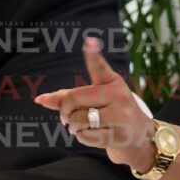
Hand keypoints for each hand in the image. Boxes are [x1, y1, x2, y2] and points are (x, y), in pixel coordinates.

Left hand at [35, 37, 156, 171]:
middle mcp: (118, 95)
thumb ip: (67, 97)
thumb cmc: (111, 113)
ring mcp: (120, 115)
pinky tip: (92, 135)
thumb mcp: (94, 100)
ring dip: (72, 126)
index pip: (99, 67)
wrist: (140, 137)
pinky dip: (81, 137)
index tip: (89, 41)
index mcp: (112, 81)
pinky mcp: (119, 135)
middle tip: (66, 117)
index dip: (93, 54)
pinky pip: (84, 136)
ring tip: (82, 126)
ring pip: (77, 119)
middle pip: (74, 98)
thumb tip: (39, 99)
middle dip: (64, 110)